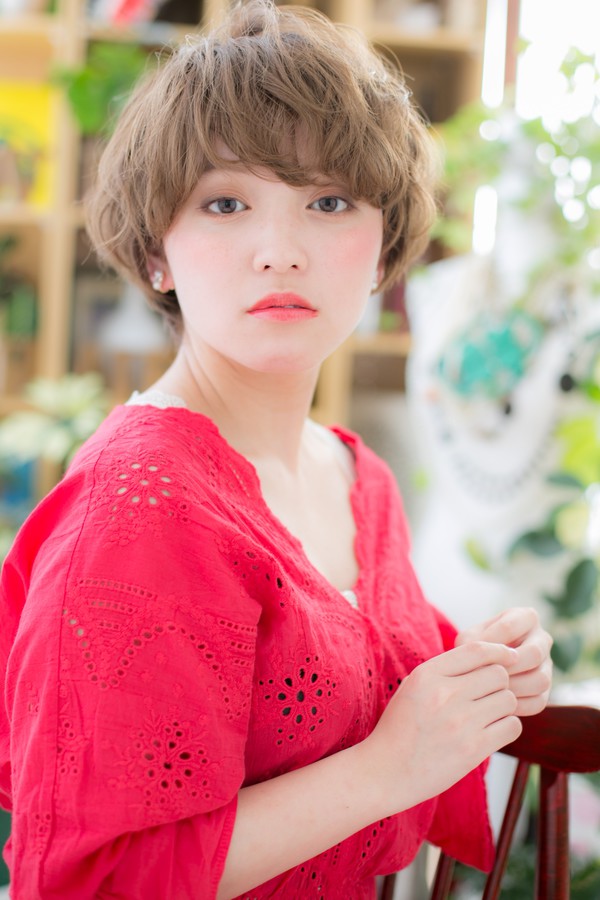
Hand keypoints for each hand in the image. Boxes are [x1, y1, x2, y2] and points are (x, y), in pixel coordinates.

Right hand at [364, 641, 521, 814]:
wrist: (386, 771)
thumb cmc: (400, 727)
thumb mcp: (412, 688)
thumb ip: (444, 671)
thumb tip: (486, 657)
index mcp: (427, 675)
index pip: (476, 650)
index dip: (499, 651)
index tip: (509, 657)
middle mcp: (444, 694)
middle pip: (498, 674)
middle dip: (499, 684)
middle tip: (489, 696)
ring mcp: (460, 722)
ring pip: (508, 699)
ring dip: (504, 707)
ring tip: (489, 716)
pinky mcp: (473, 749)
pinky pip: (512, 726)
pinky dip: (507, 728)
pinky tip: (493, 732)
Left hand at [455, 607, 552, 716]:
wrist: (484, 666)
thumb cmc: (475, 646)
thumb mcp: (471, 637)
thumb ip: (470, 643)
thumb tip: (474, 656)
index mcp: (526, 617)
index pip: (510, 627)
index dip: (489, 641)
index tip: (472, 653)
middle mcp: (542, 640)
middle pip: (534, 653)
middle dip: (506, 667)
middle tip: (485, 675)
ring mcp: (547, 666)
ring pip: (541, 680)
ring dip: (513, 687)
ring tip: (490, 691)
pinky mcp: (545, 691)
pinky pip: (538, 702)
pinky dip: (517, 706)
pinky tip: (497, 706)